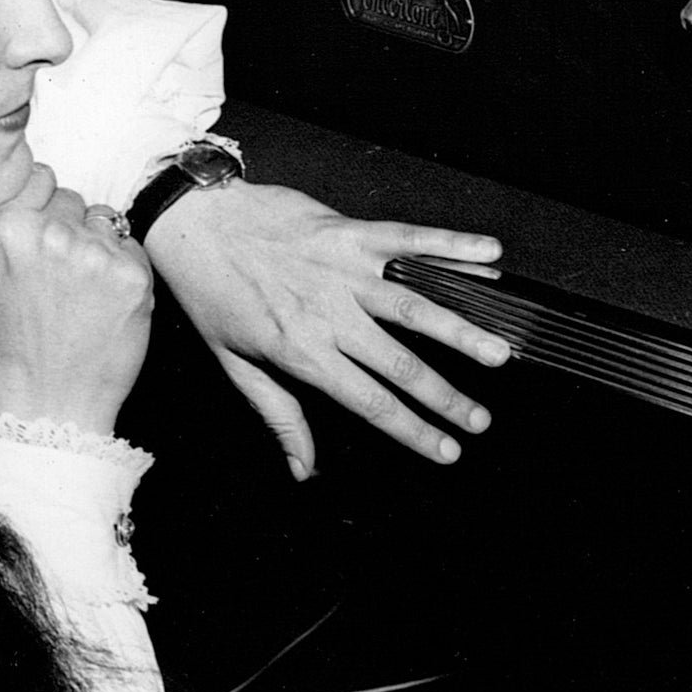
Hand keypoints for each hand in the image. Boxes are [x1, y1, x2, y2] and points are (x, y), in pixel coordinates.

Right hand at [0, 165, 154, 436]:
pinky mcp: (134, 275)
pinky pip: (131, 247)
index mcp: (7, 228)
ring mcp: (96, 253)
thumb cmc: (4, 347)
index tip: (39, 234)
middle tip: (59, 270)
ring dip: (95, 244)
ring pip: (104, 220)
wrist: (48, 408)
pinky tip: (104, 301)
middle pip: (72, 199)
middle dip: (66, 225)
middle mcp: (52, 232)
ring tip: (82, 288)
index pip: (37, 178)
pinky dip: (122, 268)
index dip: (38, 206)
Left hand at [140, 184, 507, 479]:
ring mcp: (342, 268)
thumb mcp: (234, 364)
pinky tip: (489, 254)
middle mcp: (328, 313)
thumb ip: (279, 416)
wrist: (193, 221)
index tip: (448, 451)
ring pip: (413, 304)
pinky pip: (407, 238)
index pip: (368, 402)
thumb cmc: (211, 291)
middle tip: (482, 420)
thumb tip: (304, 469)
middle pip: (398, 362)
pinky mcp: (348, 229)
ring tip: (499, 351)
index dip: (412, 430)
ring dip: (460, 329)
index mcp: (301, 351)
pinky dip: (450, 245)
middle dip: (445, 396)